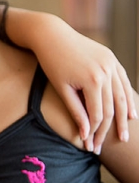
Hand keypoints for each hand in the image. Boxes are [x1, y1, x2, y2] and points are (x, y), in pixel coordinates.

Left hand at [39, 35, 135, 153]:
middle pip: (111, 108)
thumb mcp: (62, 88)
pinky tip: (131, 113)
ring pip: (122, 96)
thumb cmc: (52, 63)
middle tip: (103, 147)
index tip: (90, 147)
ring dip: (123, 118)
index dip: (94, 133)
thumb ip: (76, 111)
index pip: (98, 115)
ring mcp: (111, 64)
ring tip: (123, 136)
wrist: (52, 35)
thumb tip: (85, 134)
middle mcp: (106, 72)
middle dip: (107, 130)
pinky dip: (128, 97)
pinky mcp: (111, 58)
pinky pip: (123, 81)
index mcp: (92, 80)